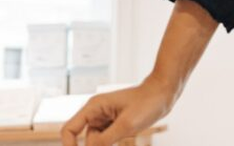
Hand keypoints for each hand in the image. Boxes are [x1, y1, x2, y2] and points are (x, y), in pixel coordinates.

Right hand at [60, 76, 177, 145]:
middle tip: (114, 142)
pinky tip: (125, 137)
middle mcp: (95, 112)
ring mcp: (105, 118)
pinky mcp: (114, 123)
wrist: (164, 93)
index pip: (69, 130)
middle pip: (84, 139)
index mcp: (93, 107)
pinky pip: (105, 139)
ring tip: (125, 133)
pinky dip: (109, 145)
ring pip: (95, 141)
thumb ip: (104, 141)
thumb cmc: (147, 103)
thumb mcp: (126, 125)